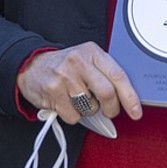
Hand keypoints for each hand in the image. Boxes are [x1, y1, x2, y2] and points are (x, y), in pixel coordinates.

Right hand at [16, 43, 142, 123]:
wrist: (30, 65)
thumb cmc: (64, 66)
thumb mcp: (86, 61)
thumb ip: (105, 75)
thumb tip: (126, 101)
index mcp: (92, 52)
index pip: (118, 75)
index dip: (130, 96)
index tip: (136, 112)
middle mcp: (78, 61)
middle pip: (107, 93)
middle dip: (111, 108)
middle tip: (109, 112)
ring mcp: (64, 76)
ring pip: (90, 107)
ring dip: (88, 111)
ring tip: (78, 99)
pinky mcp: (53, 91)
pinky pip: (73, 116)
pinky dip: (73, 115)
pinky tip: (65, 103)